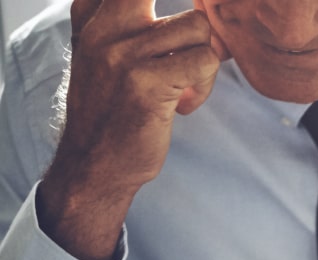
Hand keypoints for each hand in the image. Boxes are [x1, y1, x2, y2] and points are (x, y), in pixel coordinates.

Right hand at [36, 0, 222, 259]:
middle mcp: (102, 29)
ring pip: (199, 28)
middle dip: (197, 22)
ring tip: (181, 87)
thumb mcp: (104, 54)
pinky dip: (205, 86)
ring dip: (204, 62)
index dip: (163, 0)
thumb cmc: (111, 109)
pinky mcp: (146, 83)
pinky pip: (205, 61)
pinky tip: (182, 104)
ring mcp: (122, 54)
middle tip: (192, 51)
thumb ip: (128, 21)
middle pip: (179, 3)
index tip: (175, 37)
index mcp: (91, 17)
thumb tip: (198, 9)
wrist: (94, 164)